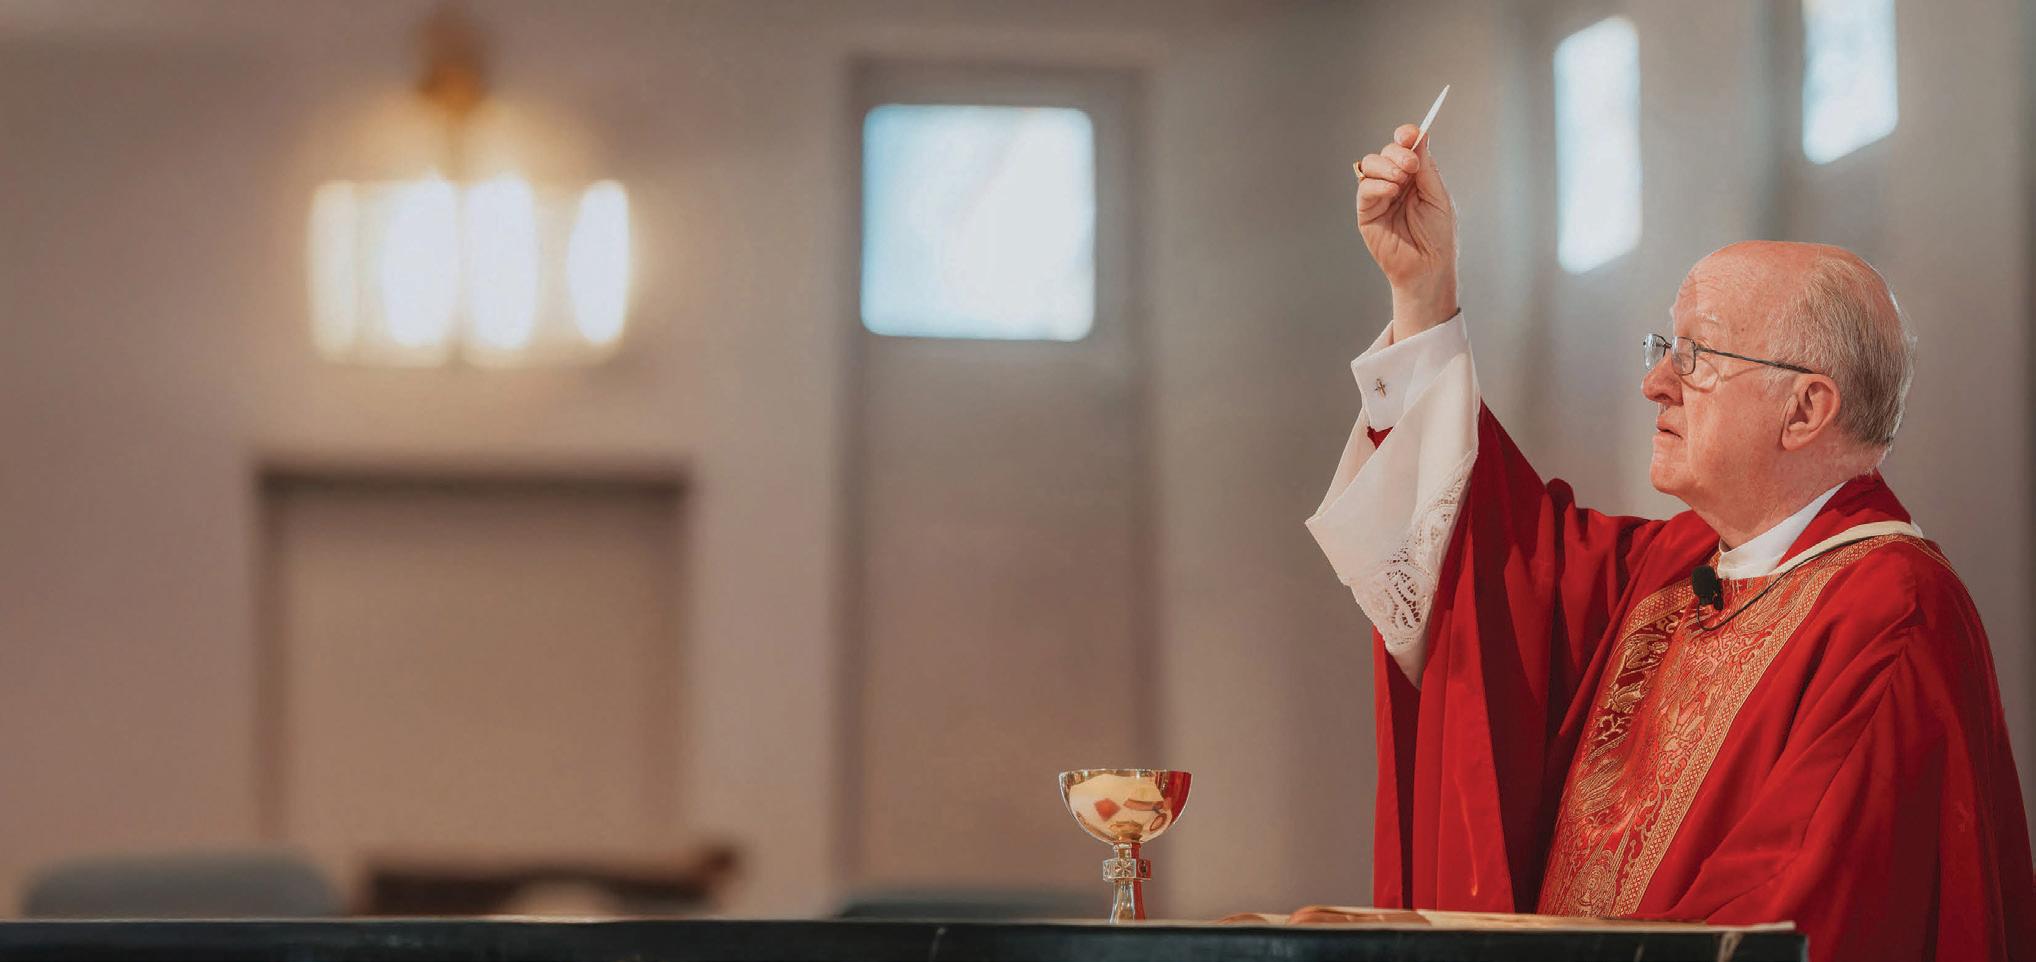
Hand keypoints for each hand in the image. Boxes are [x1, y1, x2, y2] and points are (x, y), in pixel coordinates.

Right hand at [1355, 124, 1457, 340]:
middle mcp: (1395, 183)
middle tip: (1411, 166)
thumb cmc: (1438, 237)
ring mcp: (1379, 196)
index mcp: (1415, 177)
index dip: (1405, 136)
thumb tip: (1419, 136)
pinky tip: (1391, 191)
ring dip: (1386, 166)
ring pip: (1370, 165)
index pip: (1405, 148)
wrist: (1428, 267)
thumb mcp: (1438, 196)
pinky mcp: (1367, 212)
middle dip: (1397, 153)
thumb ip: (1426, 167)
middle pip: (1385, 152)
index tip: (1409, 134)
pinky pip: (1364, 189)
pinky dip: (1377, 184)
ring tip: (1401, 182)